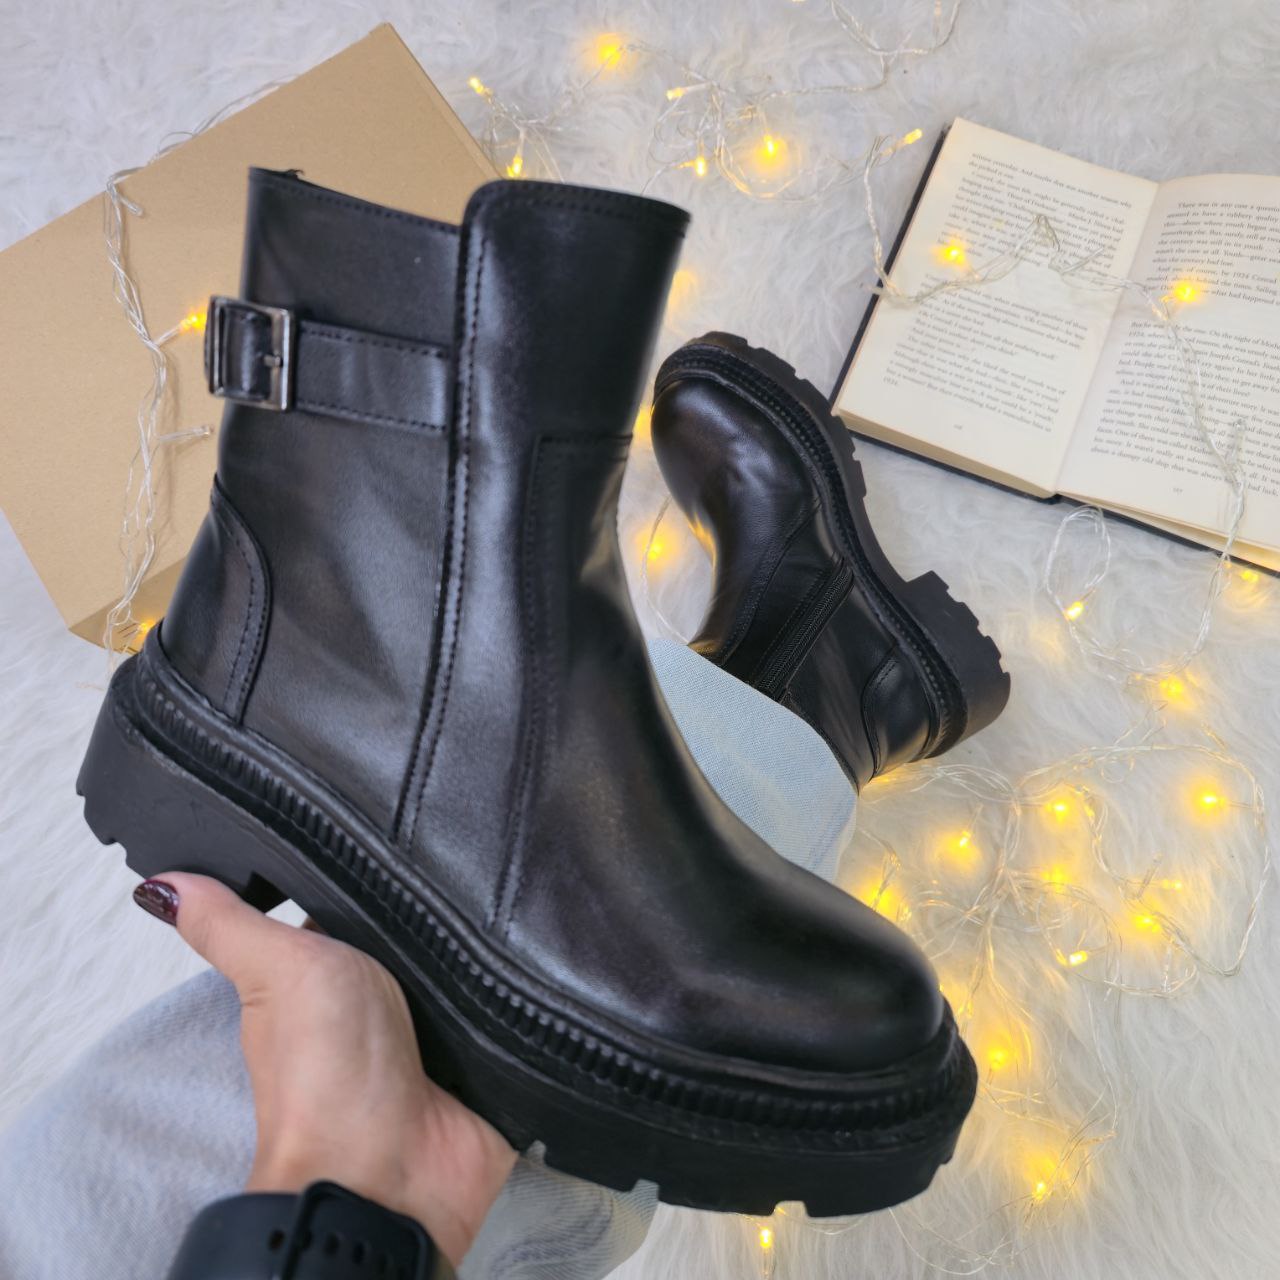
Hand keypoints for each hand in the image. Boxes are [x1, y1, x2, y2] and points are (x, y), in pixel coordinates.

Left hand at [133, 873, 516, 1264]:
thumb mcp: (277, 973)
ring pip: (473, 962)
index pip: (357, 906)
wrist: (390, 1171)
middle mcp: (383, 1001)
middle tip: (460, 864)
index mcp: (326, 976)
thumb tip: (161, 885)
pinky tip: (532, 960)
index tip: (389, 827)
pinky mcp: (488, 1055)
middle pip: (422, 930)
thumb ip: (231, 925)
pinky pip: (514, 1004)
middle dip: (440, 907)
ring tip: (504, 906)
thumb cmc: (323, 1077)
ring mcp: (439, 1029)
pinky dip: (522, 990)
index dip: (371, 872)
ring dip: (485, 948)